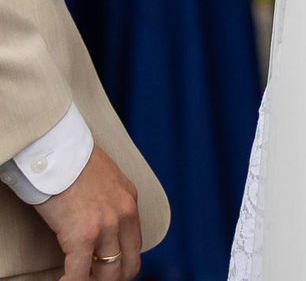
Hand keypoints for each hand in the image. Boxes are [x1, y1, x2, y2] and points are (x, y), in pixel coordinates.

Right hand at [34, 145, 141, 280]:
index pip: (134, 244)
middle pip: (129, 263)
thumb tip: (97, 217)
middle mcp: (125, 214)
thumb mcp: (104, 179)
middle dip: (114, 278)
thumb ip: (108, 201)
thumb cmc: (72, 161)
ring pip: (108, 272)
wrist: (58, 150)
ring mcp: (106, 226)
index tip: (110, 271)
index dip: (122, 263)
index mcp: (130, 201)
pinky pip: (78, 273)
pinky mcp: (82, 235)